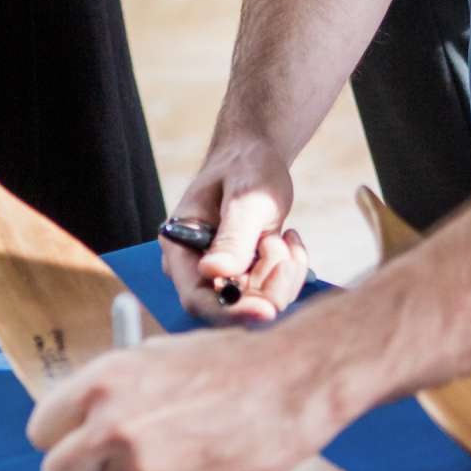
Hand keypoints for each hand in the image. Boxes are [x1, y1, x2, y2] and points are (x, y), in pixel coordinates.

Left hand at [26, 321, 343, 470]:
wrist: (291, 381)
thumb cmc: (231, 364)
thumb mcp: (161, 356)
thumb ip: (118, 386)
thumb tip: (87, 412)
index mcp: (104, 378)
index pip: (41, 427)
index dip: (60, 435)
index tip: (75, 438)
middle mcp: (110, 420)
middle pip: (56, 470)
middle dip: (81, 468)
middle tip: (111, 459)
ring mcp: (139, 460)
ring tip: (179, 447)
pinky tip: (203, 457)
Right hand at [162, 140, 310, 324]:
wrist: (254, 159)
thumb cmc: (244, 168)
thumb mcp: (245, 197)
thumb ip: (233, 236)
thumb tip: (215, 272)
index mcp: (180, 249)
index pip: (196, 298)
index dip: (230, 311)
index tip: (267, 310)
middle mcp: (196, 269)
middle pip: (233, 305)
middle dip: (268, 281)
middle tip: (281, 241)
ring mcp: (222, 276)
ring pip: (260, 301)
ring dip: (283, 271)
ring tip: (283, 234)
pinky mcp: (244, 277)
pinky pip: (273, 292)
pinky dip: (290, 269)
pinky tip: (288, 239)